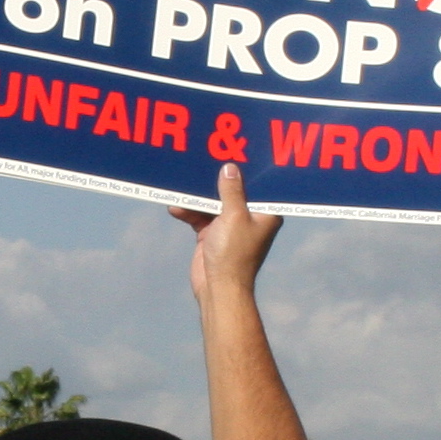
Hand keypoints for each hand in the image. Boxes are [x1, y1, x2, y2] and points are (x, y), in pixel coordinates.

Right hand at [169, 163, 280, 305]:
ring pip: (213, 202)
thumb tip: (230, 168)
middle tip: (203, 161)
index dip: (249, 170)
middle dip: (217, 179)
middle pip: (232, 191)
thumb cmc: (234, 254)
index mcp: (265, 213)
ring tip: (182, 185)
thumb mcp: (234, 216)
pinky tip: (176, 207)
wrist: (218, 288)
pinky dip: (188, 211)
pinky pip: (199, 216)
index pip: (259, 185)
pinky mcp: (212, 234)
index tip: (236, 152)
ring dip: (197, 196)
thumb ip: (231, 190)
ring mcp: (229, 225)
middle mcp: (249, 217)